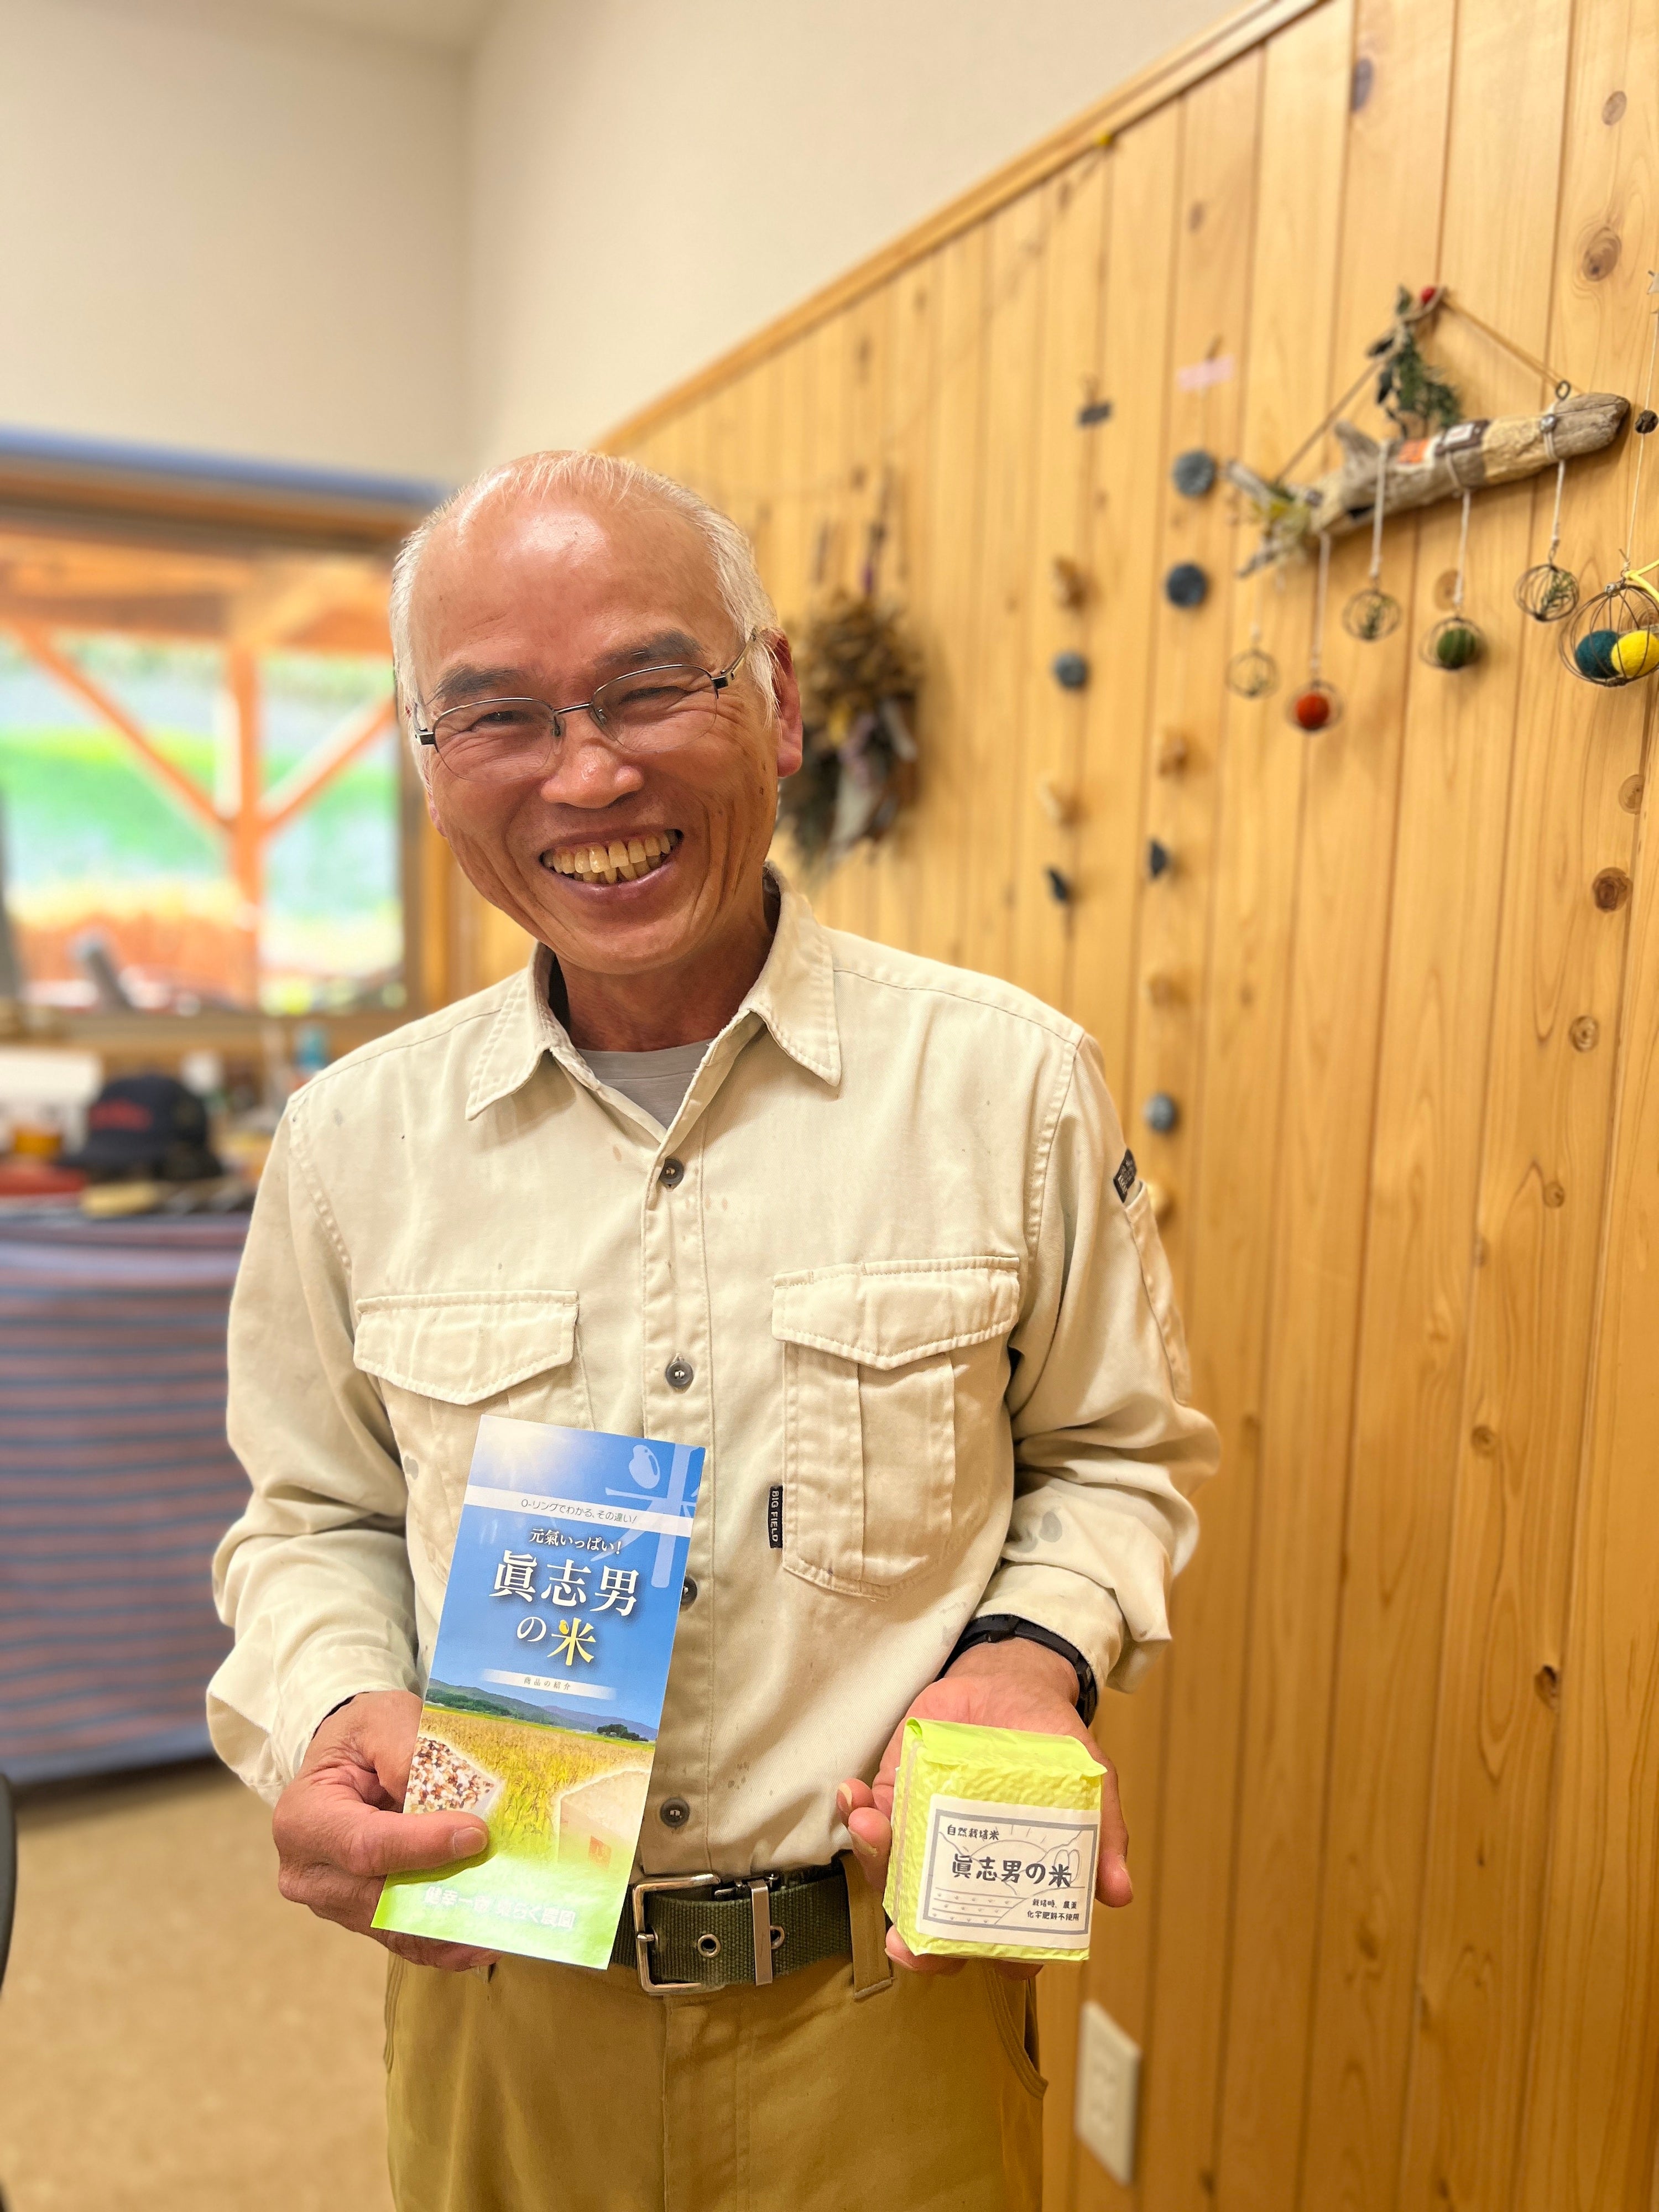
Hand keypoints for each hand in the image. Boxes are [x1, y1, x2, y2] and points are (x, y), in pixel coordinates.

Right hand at [272, 1689, 496, 1972]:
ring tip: (502, 1922)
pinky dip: (442, 1941)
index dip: (421, 1846)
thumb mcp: (381, 1720)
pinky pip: (402, 1939)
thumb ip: (406, 1753)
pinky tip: (482, 1944)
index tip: (476, 1835)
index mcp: (305, 1819)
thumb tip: (448, 1803)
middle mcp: (310, 1873)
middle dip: (443, 1890)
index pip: (365, 1845)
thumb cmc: (364, 1735)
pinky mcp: (359, 1917)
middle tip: (503, 1888)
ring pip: (395, 1924)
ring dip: (449, 1923)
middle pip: (381, 1896)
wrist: (346, 1759)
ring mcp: (333, 1902)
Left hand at [835, 1639, 1131, 1980]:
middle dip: (914, 1941)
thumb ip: (1103, 1830)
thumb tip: (1119, 1893)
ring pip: (893, 1877)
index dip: (979, 1959)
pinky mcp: (897, 1800)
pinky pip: (870, 1821)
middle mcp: (963, 1872)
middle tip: (901, 1936)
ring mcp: (926, 1838)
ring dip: (876, 1862)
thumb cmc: (1052, 1744)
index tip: (964, 1954)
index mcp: (1011, 1882)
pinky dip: (856, 1814)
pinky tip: (854, 1796)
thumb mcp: (1089, 1781)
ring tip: (874, 1828)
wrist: (1012, 1684)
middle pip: (935, 1929)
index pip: (998, 1945)